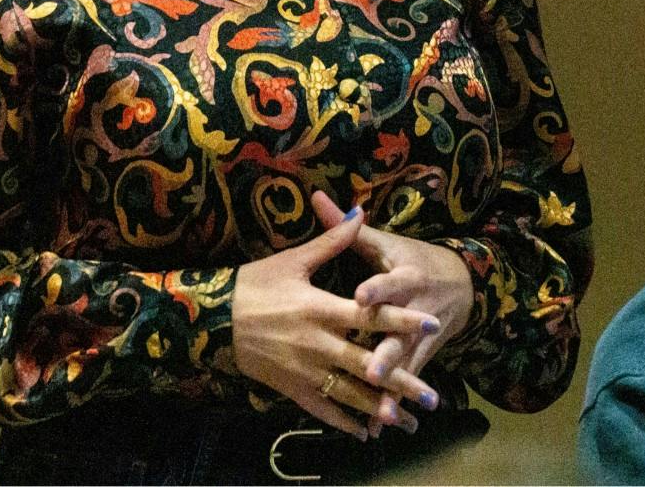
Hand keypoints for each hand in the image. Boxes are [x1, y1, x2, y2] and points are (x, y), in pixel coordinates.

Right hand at [232, 207, 441, 438]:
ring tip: (408, 422)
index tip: (431, 324)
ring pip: (349, 393)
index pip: (369, 315)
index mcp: (320, 308)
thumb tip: (360, 211)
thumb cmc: (253, 284)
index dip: (401, 319)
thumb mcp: (293, 260)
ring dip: (379, 409)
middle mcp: (316, 343)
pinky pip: (322, 409)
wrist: (211, 319)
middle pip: (367, 363)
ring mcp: (304, 370)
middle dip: (401, 381)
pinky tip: (364, 432)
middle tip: (433, 397)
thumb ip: (332, 241)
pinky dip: (343, 421)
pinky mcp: (290, 388)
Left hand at [309, 191, 475, 433]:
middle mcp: (416, 310)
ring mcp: (422, 338)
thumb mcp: (385, 243)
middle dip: (387, 353)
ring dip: (394, 389)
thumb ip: (347, 229)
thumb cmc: (412, 258)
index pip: (389, 282)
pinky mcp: (423, 357)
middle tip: (371, 370)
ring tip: (383, 414)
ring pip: (406, 365)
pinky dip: (394, 404)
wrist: (463, 283)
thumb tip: (316, 197)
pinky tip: (380, 427)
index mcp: (405, 276)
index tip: (360, 296)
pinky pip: (407, 382)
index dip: (377, 289)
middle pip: (400, 333)